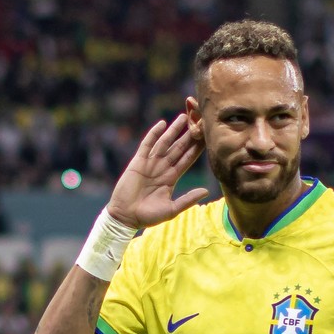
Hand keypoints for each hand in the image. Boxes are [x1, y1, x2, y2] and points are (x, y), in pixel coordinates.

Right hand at [106, 114, 207, 228]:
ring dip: (174, 130)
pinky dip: (154, 134)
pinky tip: (162, 124)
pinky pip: (147, 145)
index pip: (187, 159)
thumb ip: (188, 199)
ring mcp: (150, 164)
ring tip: (184, 117)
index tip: (207, 138)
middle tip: (198, 121)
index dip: (197, 149)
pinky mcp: (138, 162)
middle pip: (179, 148)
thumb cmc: (148, 216)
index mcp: (172, 178)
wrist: (126, 217)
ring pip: (165, 143)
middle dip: (188, 135)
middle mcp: (163, 168)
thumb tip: (206, 191)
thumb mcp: (172, 209)